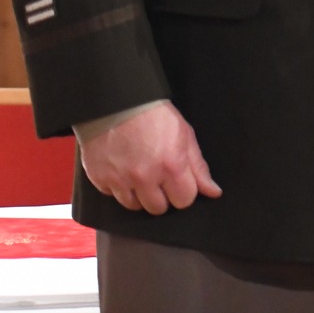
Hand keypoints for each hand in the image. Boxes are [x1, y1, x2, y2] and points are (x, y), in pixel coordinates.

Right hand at [80, 102, 221, 213]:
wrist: (117, 103)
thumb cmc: (155, 116)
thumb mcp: (185, 135)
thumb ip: (198, 167)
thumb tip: (213, 192)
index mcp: (172, 165)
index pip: (184, 200)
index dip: (184, 192)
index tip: (180, 183)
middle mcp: (146, 177)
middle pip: (159, 209)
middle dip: (162, 197)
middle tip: (159, 179)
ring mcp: (121, 180)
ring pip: (135, 207)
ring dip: (140, 195)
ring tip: (141, 175)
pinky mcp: (100, 179)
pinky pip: (113, 197)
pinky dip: (119, 188)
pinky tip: (123, 171)